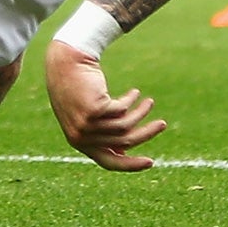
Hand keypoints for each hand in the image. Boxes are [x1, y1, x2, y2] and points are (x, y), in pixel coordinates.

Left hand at [44, 41, 164, 170]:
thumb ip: (101, 133)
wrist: (64, 62)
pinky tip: (135, 92)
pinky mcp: (93, 110)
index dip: (131, 165)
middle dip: (147, 134)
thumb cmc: (76, 88)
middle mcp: (80, 137)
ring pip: (125, 126)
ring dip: (141, 113)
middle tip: (162, 124)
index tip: (151, 162)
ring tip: (149, 101)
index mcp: (78, 142)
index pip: (108, 162)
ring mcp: (85, 124)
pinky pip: (122, 110)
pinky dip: (131, 101)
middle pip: (123, 142)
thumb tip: (122, 150)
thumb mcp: (87, 114)